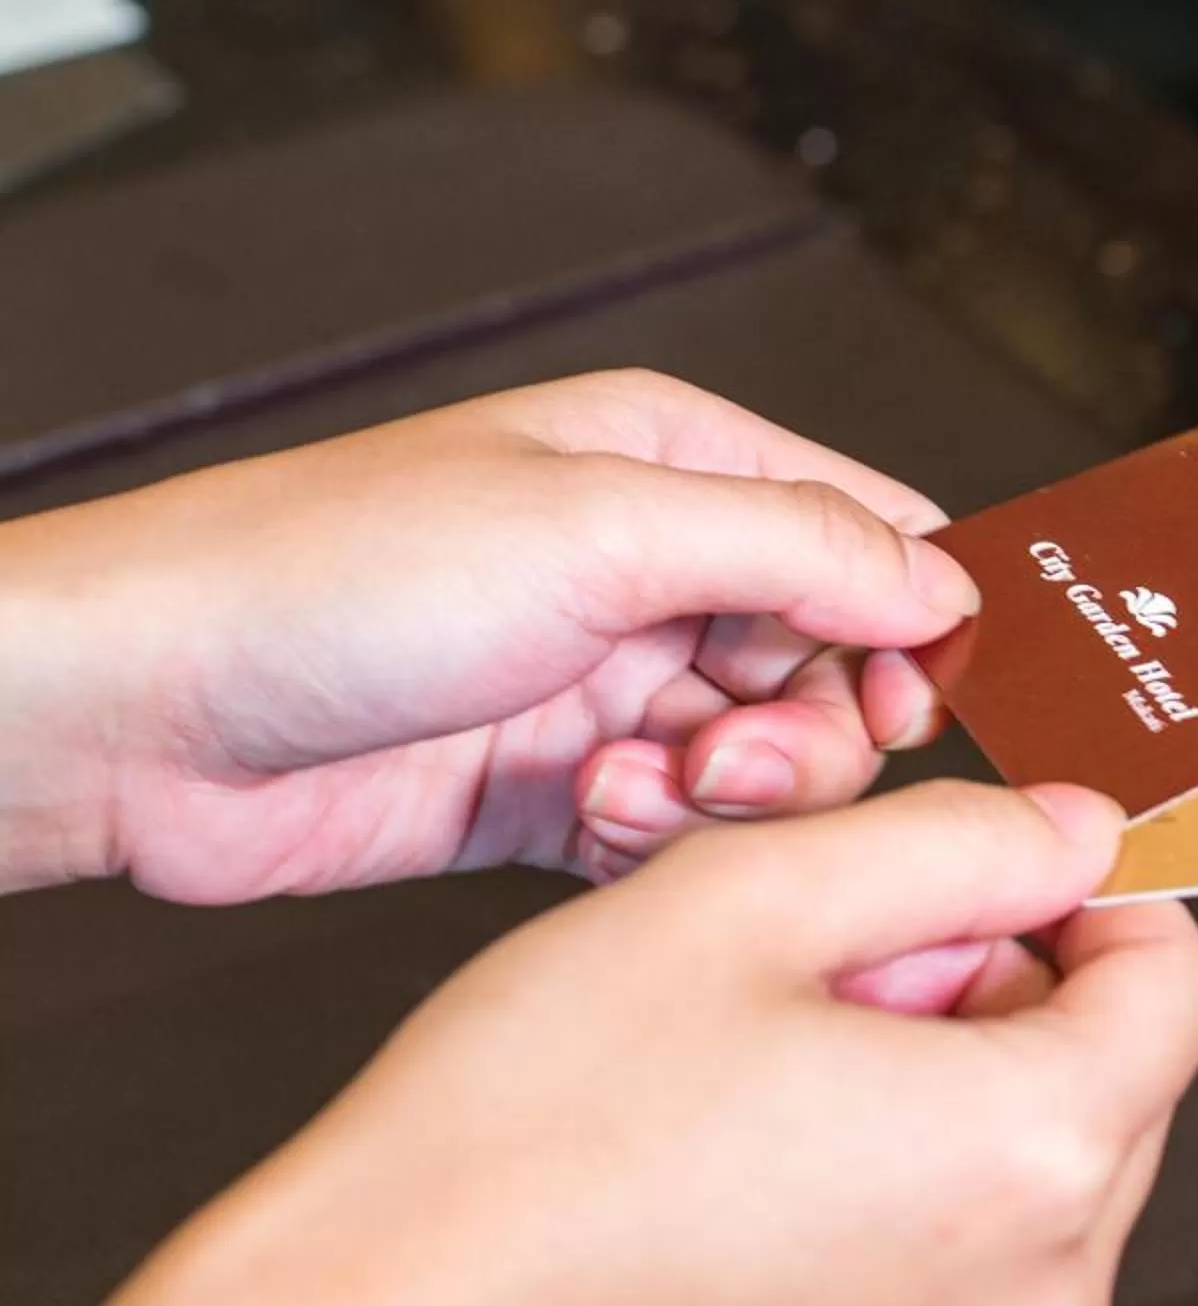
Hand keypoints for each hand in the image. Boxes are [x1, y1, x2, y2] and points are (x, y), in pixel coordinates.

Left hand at [0, 371, 978, 902]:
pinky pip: (678, 835)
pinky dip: (653, 842)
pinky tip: (584, 817)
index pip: (872, 531)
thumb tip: (944, 584)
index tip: (905, 697)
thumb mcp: (599, 527)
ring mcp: (606, 686)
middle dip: (809, 730)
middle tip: (731, 757)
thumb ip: (798, 547)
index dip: (915, 620)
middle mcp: (654, 572)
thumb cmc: (331, 573)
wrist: (144, 713)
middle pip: (834, 669)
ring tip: (629, 784)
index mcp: (678, 463)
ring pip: (764, 767)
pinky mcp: (556, 793)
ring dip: (723, 795)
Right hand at [0, 781, 1197, 1305]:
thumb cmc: (521, 1134)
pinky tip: (757, 1161)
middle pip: (1119, 1080)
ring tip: (777, 1067)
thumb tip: (1079, 829)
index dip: (1087, 896)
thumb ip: (957, 841)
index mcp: (1034, 1158)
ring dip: (950, 1088)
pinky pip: (968, 1271)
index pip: (1181, 980)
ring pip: (1041, 1172)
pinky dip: (907, 1194)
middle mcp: (1037, 1303)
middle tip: (833, 968)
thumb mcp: (752, 895)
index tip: (981, 873)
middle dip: (1004, 992)